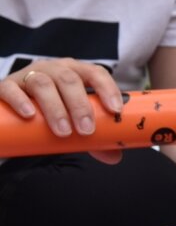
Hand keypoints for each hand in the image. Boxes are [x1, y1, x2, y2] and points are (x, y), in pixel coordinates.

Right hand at [0, 59, 123, 163]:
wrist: (14, 108)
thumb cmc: (53, 110)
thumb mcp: (74, 121)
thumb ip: (93, 139)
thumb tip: (113, 157)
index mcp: (76, 73)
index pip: (96, 73)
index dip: (108, 88)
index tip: (115, 110)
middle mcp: (54, 69)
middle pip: (70, 80)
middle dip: (80, 106)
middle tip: (86, 130)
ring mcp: (29, 75)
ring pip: (43, 84)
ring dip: (55, 108)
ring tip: (63, 131)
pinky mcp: (6, 85)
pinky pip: (11, 89)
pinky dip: (21, 101)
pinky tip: (29, 115)